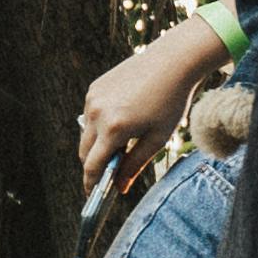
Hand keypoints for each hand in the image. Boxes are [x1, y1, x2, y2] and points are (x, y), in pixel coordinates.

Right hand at [78, 14, 225, 189]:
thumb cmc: (171, 101)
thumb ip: (135, 164)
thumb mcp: (158, 138)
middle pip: (85, 151)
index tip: (93, 196)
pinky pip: (91, 114)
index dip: (91, 183)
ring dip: (98, 143)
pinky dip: (100, 124)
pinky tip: (123, 120)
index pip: (93, 166)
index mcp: (114, 129)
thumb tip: (119, 187)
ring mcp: (93, 98)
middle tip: (109, 173)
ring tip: (122, 143)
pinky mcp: (94, 87)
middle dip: (94, 165)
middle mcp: (97, 113)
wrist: (172, 61)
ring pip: (87, 133)